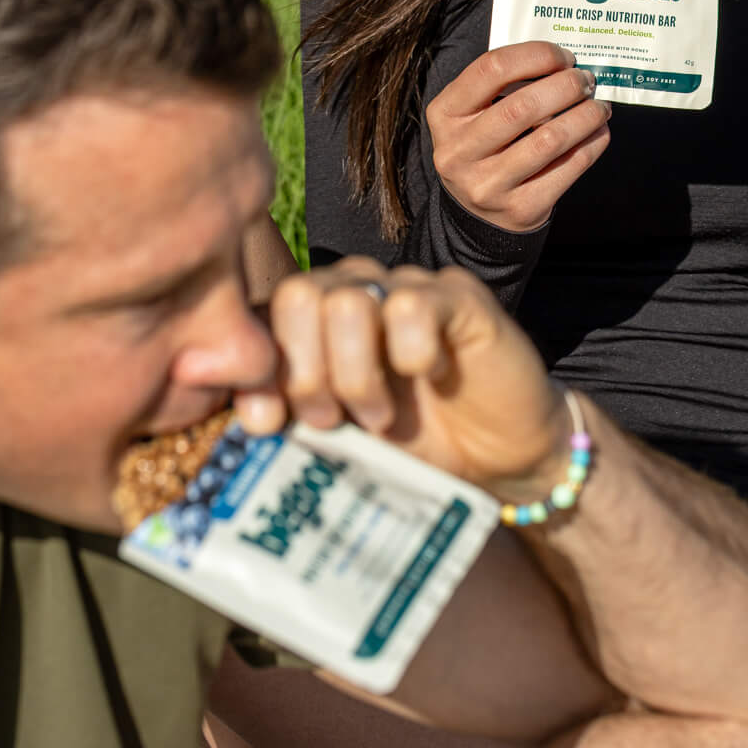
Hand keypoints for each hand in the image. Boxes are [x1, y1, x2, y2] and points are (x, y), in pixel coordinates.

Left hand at [244, 258, 568, 493]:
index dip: (259, 371)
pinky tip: (430, 376)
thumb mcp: (339, 437)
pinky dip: (411, 353)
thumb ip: (292, 415)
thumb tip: (247, 414)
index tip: (266, 425)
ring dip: (355, 373)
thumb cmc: (415, 446)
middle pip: (298, 295)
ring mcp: (407, 287)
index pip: (264, 313)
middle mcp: (357, 289)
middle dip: (305, 371)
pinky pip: (412, 305)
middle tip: (331, 419)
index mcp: (319, 319)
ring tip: (378, 415)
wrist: (500, 459)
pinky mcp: (457, 296)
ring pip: (346, 301)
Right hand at [426, 41, 611, 233]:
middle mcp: (459, 151)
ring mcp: (488, 184)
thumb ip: (504, 86)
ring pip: (549, 139)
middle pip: (523, 106)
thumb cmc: (483, 147)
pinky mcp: (520, 208)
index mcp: (444, 114)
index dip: (536, 55)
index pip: (492, 69)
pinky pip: (568, 169)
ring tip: (599, 106)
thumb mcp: (472, 114)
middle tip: (586, 81)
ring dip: (585, 116)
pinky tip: (599, 132)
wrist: (478, 215)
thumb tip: (564, 65)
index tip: (563, 57)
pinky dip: (591, 145)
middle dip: (566, 86)